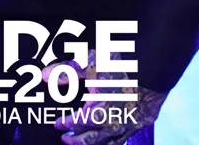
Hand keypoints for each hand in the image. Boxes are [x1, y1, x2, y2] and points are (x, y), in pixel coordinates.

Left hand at [47, 49, 165, 144]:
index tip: (57, 124)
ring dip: (94, 144)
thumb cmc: (121, 62)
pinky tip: (110, 139)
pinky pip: (125, 139)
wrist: (154, 65)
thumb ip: (67, 70)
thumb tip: (44, 76)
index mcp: (99, 109)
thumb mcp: (90, 62)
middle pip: (91, 139)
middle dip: (76, 140)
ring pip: (108, 143)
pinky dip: (114, 141)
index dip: (65, 124)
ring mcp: (129, 125)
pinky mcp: (142, 122)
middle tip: (66, 140)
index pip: (77, 123)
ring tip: (84, 143)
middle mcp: (113, 122)